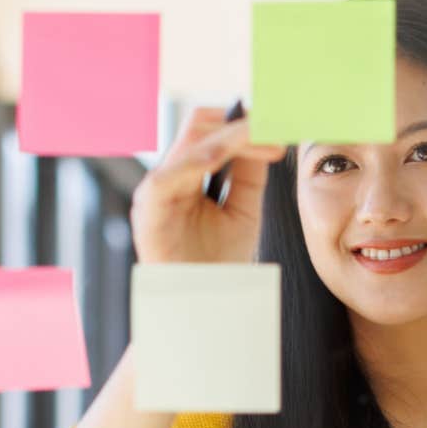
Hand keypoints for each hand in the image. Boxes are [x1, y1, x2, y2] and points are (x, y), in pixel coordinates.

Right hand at [130, 105, 286, 265]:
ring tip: (261, 134)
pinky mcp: (148, 206)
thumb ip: (249, 176)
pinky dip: (196, 160)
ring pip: (190, 142)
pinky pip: (169, 174)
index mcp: (189, 175)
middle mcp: (171, 176)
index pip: (212, 131)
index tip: (278, 124)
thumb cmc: (216, 262)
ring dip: (229, 136)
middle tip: (275, 125)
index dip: (244, 123)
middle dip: (240, 123)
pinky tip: (221, 156)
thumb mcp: (243, 211)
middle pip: (200, 126)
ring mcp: (157, 189)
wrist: (201, 303)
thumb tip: (262, 137)